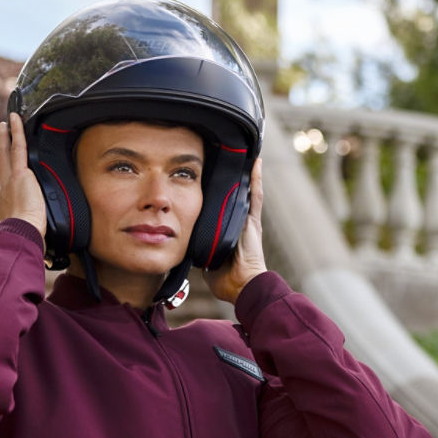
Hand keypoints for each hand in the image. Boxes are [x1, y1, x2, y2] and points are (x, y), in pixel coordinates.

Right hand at [0, 113, 46, 236]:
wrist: (21, 234)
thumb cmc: (24, 240)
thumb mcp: (23, 236)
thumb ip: (28, 234)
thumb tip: (43, 246)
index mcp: (3, 206)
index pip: (1, 189)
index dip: (0, 178)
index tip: (1, 172)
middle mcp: (2, 191)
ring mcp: (9, 180)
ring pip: (4, 154)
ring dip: (4, 138)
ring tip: (4, 126)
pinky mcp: (20, 173)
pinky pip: (18, 148)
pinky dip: (16, 132)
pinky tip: (15, 120)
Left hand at [206, 158, 266, 303]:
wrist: (243, 285)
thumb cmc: (225, 279)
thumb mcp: (205, 258)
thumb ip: (196, 247)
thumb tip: (181, 242)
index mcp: (226, 230)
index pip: (218, 205)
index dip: (213, 190)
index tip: (206, 173)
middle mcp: (238, 221)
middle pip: (231, 193)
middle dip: (228, 176)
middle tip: (222, 154)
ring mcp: (247, 219)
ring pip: (244, 190)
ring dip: (244, 172)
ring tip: (241, 151)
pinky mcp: (253, 220)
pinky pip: (255, 195)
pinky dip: (256, 178)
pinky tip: (256, 161)